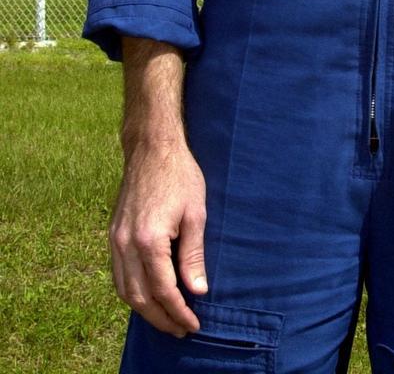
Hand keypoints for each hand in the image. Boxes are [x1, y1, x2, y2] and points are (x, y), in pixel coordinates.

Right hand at [109, 138, 207, 336]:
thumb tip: (197, 291)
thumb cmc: (180, 175)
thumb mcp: (196, 213)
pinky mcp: (113, 233)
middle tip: (182, 329)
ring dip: (144, 310)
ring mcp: (115, 239)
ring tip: (166, 319)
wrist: (152, 148)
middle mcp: (126, 244)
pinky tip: (147, 296)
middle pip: (139, 298)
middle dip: (161, 319)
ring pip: (124, 290)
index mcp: (149, 240)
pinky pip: (117, 274)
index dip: (179, 312)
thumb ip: (193, 255)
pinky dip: (131, 292)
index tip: (193, 324)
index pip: (164, 291)